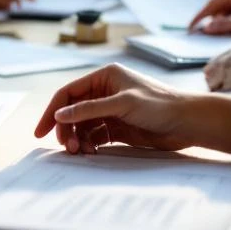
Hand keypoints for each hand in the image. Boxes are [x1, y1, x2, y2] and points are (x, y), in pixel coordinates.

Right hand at [34, 63, 230, 154]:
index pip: (68, 93)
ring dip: (77, 138)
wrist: (190, 123)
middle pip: (73, 111)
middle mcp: (105, 91)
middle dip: (66, 129)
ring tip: (80, 152)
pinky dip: (90, 144)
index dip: (52, 110)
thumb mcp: (122, 104)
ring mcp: (111, 110)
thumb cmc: (160, 105)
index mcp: (104, 76)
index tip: (40, 131)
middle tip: (66, 147)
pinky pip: (96, 136)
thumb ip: (89, 109)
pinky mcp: (119, 128)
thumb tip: (59, 115)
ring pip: (83, 125)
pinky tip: (91, 152)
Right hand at [189, 0, 230, 35]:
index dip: (200, 15)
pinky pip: (230, 19)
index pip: (214, 3)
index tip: (191, 27)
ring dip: (216, 24)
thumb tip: (208, 28)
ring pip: (222, 14)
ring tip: (209, 37)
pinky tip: (223, 35)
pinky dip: (224, 27)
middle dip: (205, 20)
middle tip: (195, 33)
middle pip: (215, 7)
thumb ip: (230, 25)